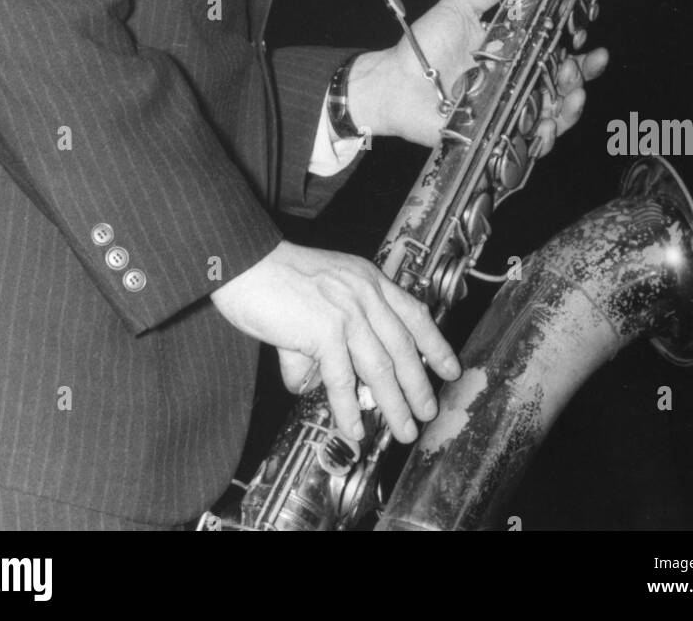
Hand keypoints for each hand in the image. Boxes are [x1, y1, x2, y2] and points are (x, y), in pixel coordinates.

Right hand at [210, 240, 461, 443]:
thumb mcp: (316, 296)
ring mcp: (347, 311)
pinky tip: (355, 429)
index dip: (435, 343)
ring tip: (402, 430)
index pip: (414, 313)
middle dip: (419, 385)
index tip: (449, 367)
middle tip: (428, 412)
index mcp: (367, 279)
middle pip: (403, 347)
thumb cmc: (272, 277)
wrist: (243, 262)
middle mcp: (365, 292)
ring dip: (394, 405)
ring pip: (380, 368)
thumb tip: (315, 383)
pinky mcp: (324, 330)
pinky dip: (348, 408)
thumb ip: (323, 338)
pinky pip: (342, 379)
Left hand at [348, 0, 607, 150]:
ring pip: (553, 113)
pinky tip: (547, 125)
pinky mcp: (495, 135)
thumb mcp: (461, 5)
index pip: (556, 46)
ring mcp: (508, 109)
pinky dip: (544, 137)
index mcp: (513, 50)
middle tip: (586, 62)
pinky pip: (527, 143)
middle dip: (582, 73)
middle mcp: (516, 81)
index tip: (587, 29)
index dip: (577, 41)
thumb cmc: (425, 44)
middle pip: (563, 82)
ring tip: (573, 94)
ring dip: (571, 105)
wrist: (394, 81)